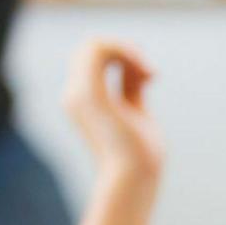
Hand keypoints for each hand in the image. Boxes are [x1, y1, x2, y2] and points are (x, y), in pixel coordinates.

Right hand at [65, 40, 162, 181]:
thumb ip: (132, 89)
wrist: (133, 179)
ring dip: (127, 50)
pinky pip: (99, 49)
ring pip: (94, 44)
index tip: (150, 75)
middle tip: (151, 72)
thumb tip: (140, 70)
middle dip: (126, 50)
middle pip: (92, 48)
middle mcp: (74, 94)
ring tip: (149, 72)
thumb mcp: (137, 112)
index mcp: (84, 99)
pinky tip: (146, 69)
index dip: (123, 56)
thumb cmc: (139, 156)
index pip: (94, 58)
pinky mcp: (90, 94)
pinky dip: (125, 51)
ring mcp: (78, 94)